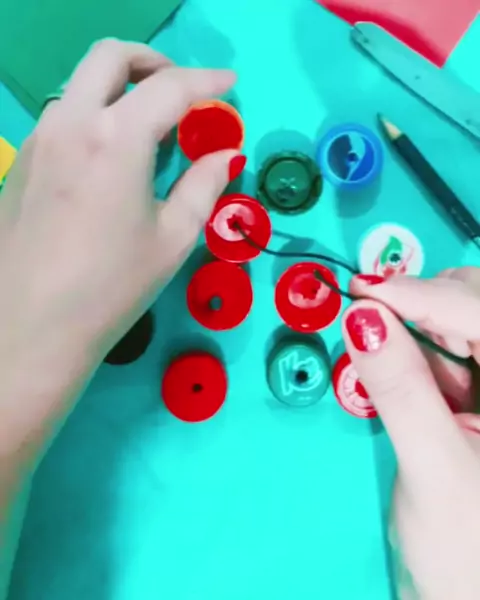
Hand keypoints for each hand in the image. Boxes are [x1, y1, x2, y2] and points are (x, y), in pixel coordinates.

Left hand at [0, 40, 238, 458]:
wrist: (33, 327)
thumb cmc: (113, 287)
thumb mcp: (173, 238)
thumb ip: (204, 185)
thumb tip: (227, 154)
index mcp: (116, 139)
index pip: (169, 88)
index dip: (207, 81)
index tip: (229, 82)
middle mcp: (72, 123)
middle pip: (111, 57)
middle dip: (153, 61)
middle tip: (181, 90)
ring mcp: (40, 139)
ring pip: (81, 85)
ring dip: (120, 89)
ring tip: (148, 129)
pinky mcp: (23, 162)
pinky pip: (63, 117)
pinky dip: (95, 116)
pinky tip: (110, 158)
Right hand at [344, 268, 479, 599]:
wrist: (470, 594)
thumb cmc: (467, 549)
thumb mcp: (433, 467)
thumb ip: (399, 388)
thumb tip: (362, 317)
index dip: (427, 297)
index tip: (367, 292)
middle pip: (476, 303)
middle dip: (425, 307)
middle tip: (374, 321)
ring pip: (459, 320)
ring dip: (416, 331)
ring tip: (392, 367)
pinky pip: (448, 350)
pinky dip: (416, 353)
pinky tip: (403, 375)